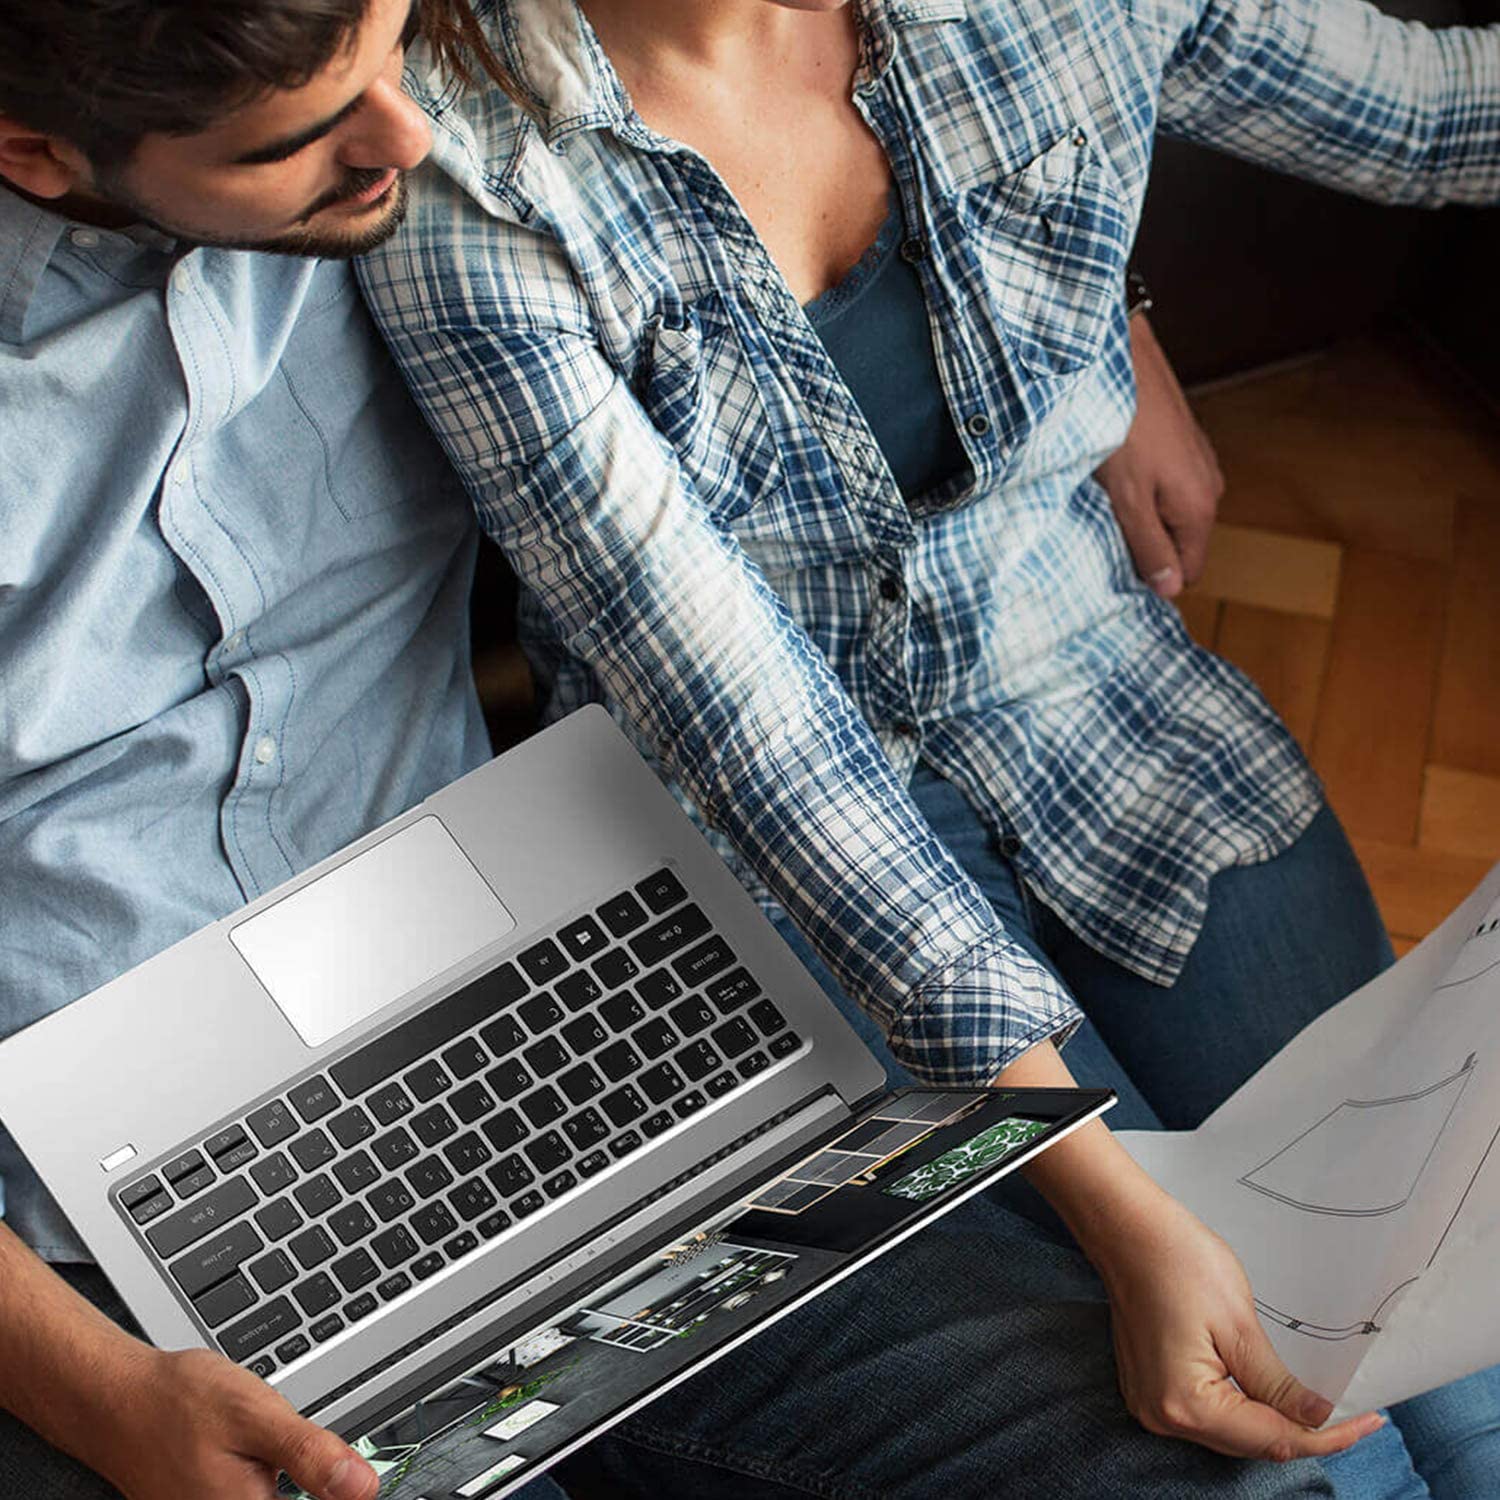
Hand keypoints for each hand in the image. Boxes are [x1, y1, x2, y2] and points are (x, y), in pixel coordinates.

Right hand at [84, 1345, 378, 1499]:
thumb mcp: (257, 1415)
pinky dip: (266, 1484)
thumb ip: (312, 1455)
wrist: (116, 1401)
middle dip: (312, 1486)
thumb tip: (366, 1488)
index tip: (348, 1475)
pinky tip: (254, 1460)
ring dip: (289, 1484)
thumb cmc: (177, 1404)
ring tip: (265, 1451)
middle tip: (287, 1450)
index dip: (342, 1495)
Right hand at [994, 1042, 1381, 1462]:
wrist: (1127, 1230)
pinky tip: (1271, 1394)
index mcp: (1186, 1404)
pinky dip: (1243, 1409)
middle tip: (1353, 1411)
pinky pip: (1209, 1414)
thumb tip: (1319, 1420)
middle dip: (1303, 1431)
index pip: (1272, 1439)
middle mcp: (1164, 1417)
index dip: (1327, 1435)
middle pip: (1251, 1443)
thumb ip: (1277, 1384)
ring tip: (1319, 1404)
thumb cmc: (1180, 1262)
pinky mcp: (1150, 1390)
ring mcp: (1152, 1406)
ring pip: (1231, 1433)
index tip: (1370, 1421)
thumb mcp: (1239, 1324)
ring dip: (1273, 1422)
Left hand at [1094, 314, 1223, 598]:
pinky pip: (1165, 484)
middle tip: (1102, 532)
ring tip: (1104, 500)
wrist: (1121, 357)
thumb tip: (1171, 590)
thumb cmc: (1121, 428)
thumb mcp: (1128, 498)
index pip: (1188, 570)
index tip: (1116, 571)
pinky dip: (1140, 488)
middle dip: (1144, 546)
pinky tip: (1113, 474)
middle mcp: (1209, 486)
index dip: (1153, 578)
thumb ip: (1149, 545)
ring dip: (1139, 515)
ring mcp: (1199, 461)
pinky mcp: (1183, 442)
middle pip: (1178, 542)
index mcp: (1200, 507)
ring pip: (1169, 512)